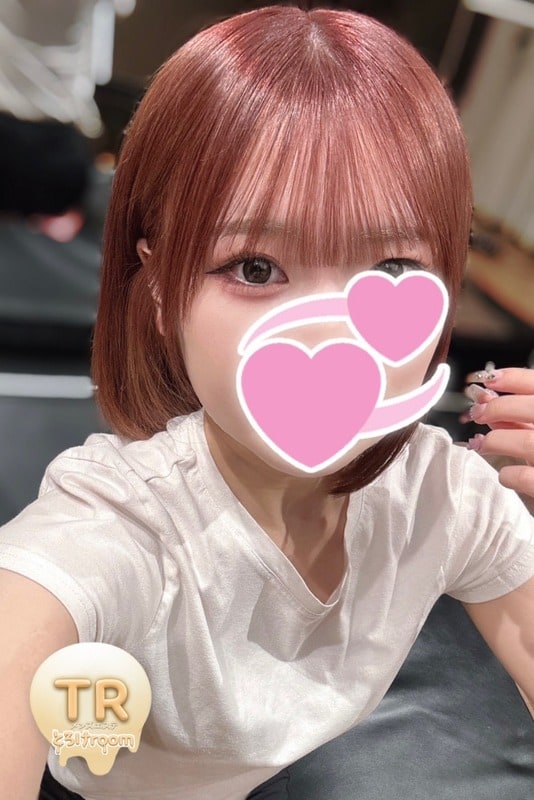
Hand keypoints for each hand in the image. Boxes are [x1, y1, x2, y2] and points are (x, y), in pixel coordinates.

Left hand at [463, 367, 533, 498]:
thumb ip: (523, 419)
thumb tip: (488, 402)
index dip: (514, 378)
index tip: (490, 380)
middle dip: (499, 407)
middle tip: (478, 414)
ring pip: (528, 442)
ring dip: (496, 440)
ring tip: (482, 444)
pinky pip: (526, 477)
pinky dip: (509, 474)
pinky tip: (505, 474)